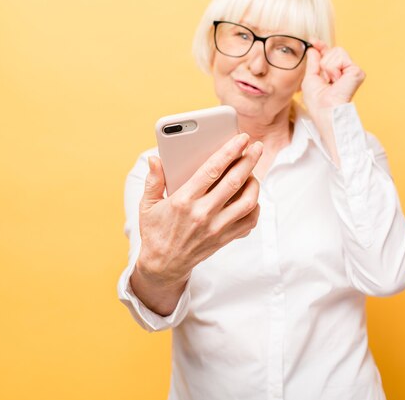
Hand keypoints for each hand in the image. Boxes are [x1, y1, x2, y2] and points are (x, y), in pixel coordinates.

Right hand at [131, 134, 261, 313]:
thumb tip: (155, 159)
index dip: (229, 151)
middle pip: (234, 182)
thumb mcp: (147, 205)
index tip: (241, 138)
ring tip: (253, 173)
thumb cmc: (155, 231)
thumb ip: (153, 180)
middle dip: (249, 160)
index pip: (212, 170)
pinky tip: (250, 197)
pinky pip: (248, 222)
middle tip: (257, 147)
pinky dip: (254, 208)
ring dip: (254, 184)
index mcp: (183, 201)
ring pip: (247, 202)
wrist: (163, 266)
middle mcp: (202, 214)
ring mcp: (216, 228)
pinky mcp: (224, 239)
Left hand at [301, 38, 365, 124]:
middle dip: (323, 62)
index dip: (321, 46)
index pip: (329, 54)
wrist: (325, 109)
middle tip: (325, 78)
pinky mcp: (356, 71)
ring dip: (327, 66)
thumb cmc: (317, 101)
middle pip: (332, 50)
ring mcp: (352, 70)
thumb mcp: (310, 78)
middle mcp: (344, 70)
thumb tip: (313, 48)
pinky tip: (336, 80)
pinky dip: (333, 68)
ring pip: (336, 51)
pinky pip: (340, 57)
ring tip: (331, 81)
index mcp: (334, 73)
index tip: (312, 40)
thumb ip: (313, 63)